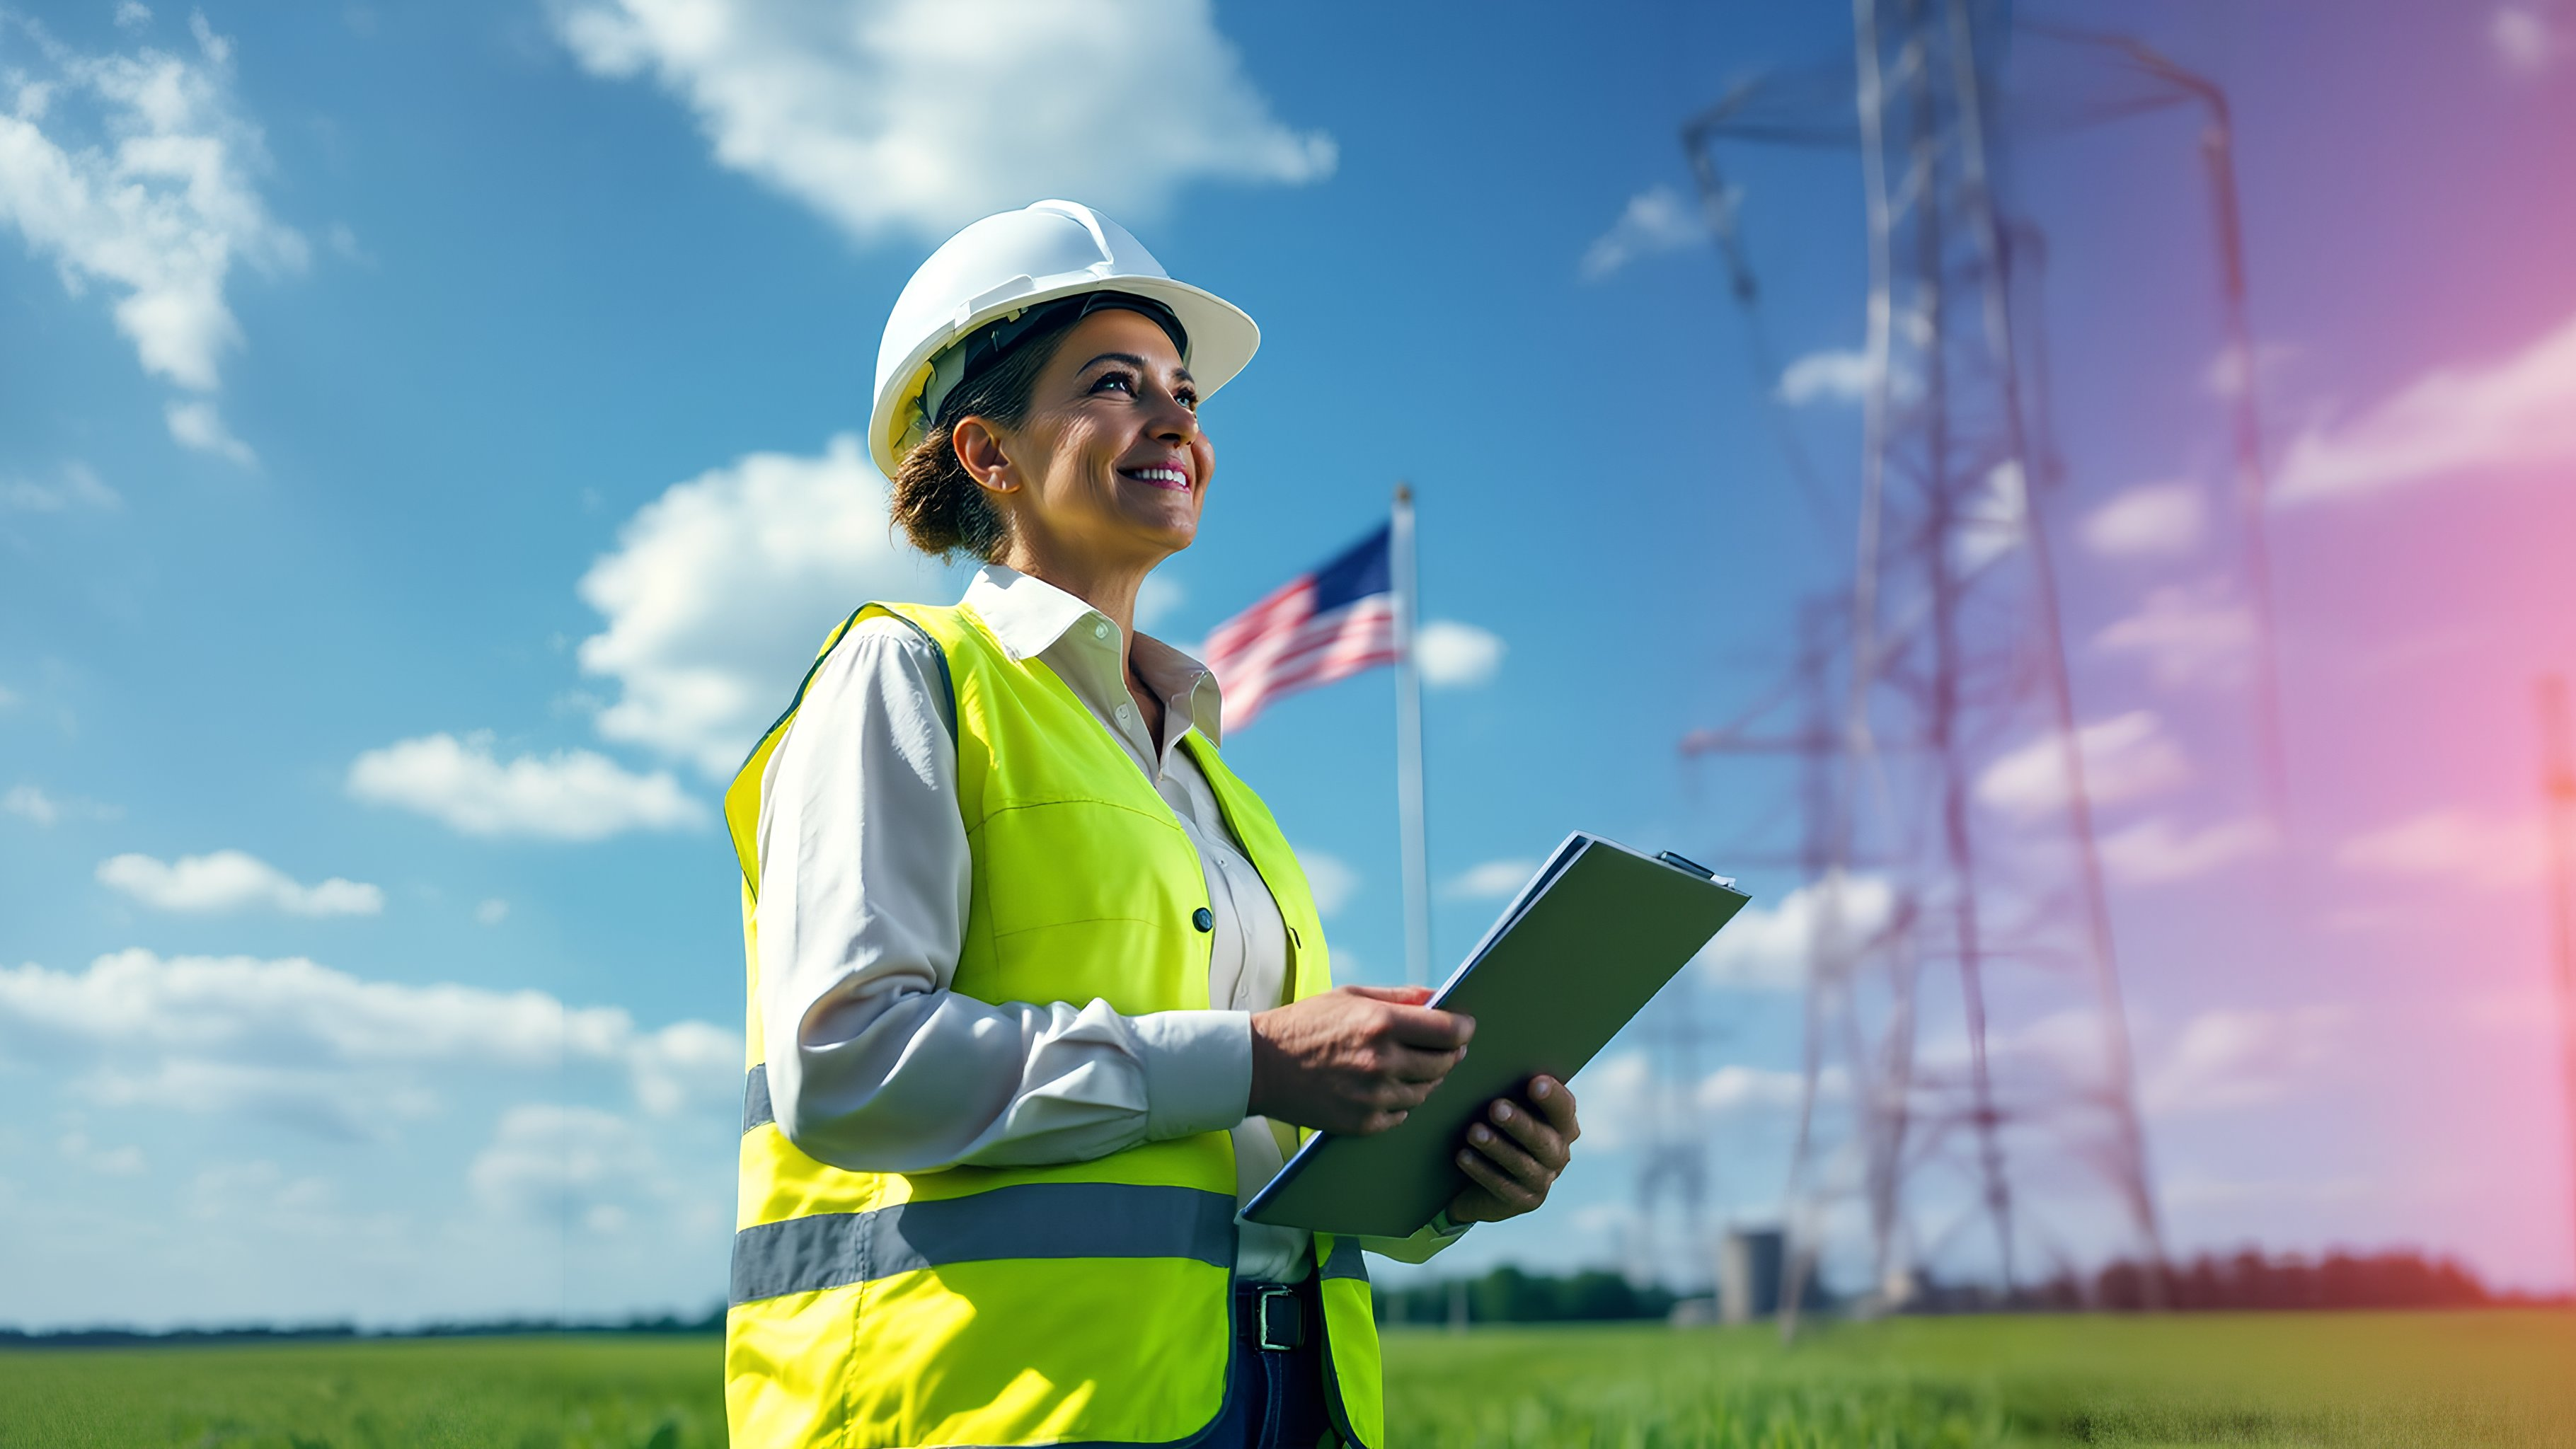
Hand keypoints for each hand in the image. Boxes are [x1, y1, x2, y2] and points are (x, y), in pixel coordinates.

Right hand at [1249, 985, 1474, 1135]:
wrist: (1260, 1065)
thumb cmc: (1306, 1024)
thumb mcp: (1351, 996)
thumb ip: (1400, 997)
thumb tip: (1440, 997)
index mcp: (1381, 1023)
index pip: (1450, 1031)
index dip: (1465, 1029)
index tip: (1465, 1027)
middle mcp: (1382, 1061)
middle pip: (1444, 1063)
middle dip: (1451, 1053)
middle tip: (1445, 1048)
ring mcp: (1373, 1096)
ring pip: (1427, 1091)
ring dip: (1428, 1079)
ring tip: (1412, 1066)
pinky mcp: (1363, 1123)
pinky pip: (1403, 1115)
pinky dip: (1403, 1102)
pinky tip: (1389, 1087)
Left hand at [1445, 1075, 1579, 1224]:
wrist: (1480, 1177)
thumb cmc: (1494, 1127)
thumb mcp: (1502, 1108)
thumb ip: (1506, 1089)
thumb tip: (1488, 1063)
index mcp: (1562, 1123)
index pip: (1565, 1108)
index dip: (1552, 1096)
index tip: (1533, 1081)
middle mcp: (1559, 1152)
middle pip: (1544, 1138)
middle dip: (1520, 1123)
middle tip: (1495, 1107)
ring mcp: (1544, 1180)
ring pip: (1523, 1164)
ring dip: (1497, 1147)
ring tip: (1473, 1132)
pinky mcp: (1525, 1201)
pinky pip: (1504, 1187)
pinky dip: (1482, 1170)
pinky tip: (1463, 1156)